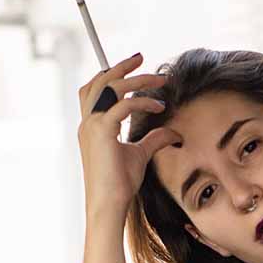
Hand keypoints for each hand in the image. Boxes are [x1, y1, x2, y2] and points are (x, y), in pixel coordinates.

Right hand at [77, 52, 178, 214]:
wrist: (109, 204)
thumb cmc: (120, 184)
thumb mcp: (140, 155)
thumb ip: (154, 139)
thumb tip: (173, 131)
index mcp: (91, 126)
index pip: (95, 90)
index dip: (111, 74)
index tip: (134, 67)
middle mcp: (88, 122)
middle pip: (100, 81)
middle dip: (121, 66)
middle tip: (141, 57)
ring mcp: (92, 126)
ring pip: (111, 87)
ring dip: (136, 79)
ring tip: (159, 79)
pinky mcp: (102, 132)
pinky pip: (124, 106)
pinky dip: (142, 102)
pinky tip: (158, 106)